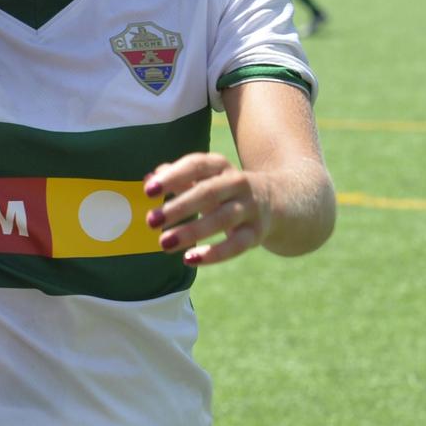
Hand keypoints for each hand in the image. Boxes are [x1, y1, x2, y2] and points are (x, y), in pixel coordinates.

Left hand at [144, 152, 271, 265]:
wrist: (277, 199)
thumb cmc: (224, 189)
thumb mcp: (204, 178)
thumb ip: (177, 178)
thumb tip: (148, 179)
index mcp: (220, 165)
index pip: (196, 166)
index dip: (172, 177)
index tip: (148, 191)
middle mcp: (237, 183)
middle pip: (208, 193)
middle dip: (178, 207)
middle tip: (151, 221)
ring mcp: (250, 208)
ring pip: (222, 219)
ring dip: (192, 231)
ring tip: (164, 243)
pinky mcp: (256, 233)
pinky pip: (236, 245)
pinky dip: (213, 254)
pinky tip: (189, 259)